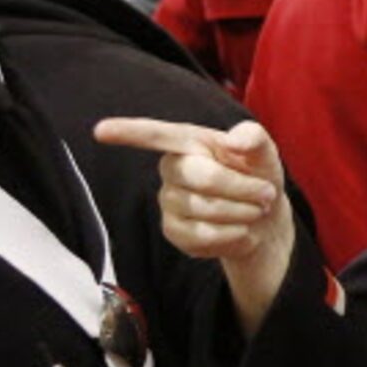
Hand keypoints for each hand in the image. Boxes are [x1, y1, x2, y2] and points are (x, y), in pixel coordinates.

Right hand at [96, 117, 294, 331]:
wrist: (264, 218)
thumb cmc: (258, 175)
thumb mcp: (264, 152)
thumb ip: (254, 139)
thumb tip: (235, 140)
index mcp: (190, 142)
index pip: (156, 135)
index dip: (128, 132)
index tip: (100, 130)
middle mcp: (172, 169)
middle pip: (201, 177)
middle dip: (241, 187)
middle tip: (266, 193)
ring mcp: (169, 201)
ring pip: (205, 210)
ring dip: (242, 212)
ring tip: (255, 210)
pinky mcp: (173, 231)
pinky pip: (202, 236)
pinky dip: (232, 234)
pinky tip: (240, 229)